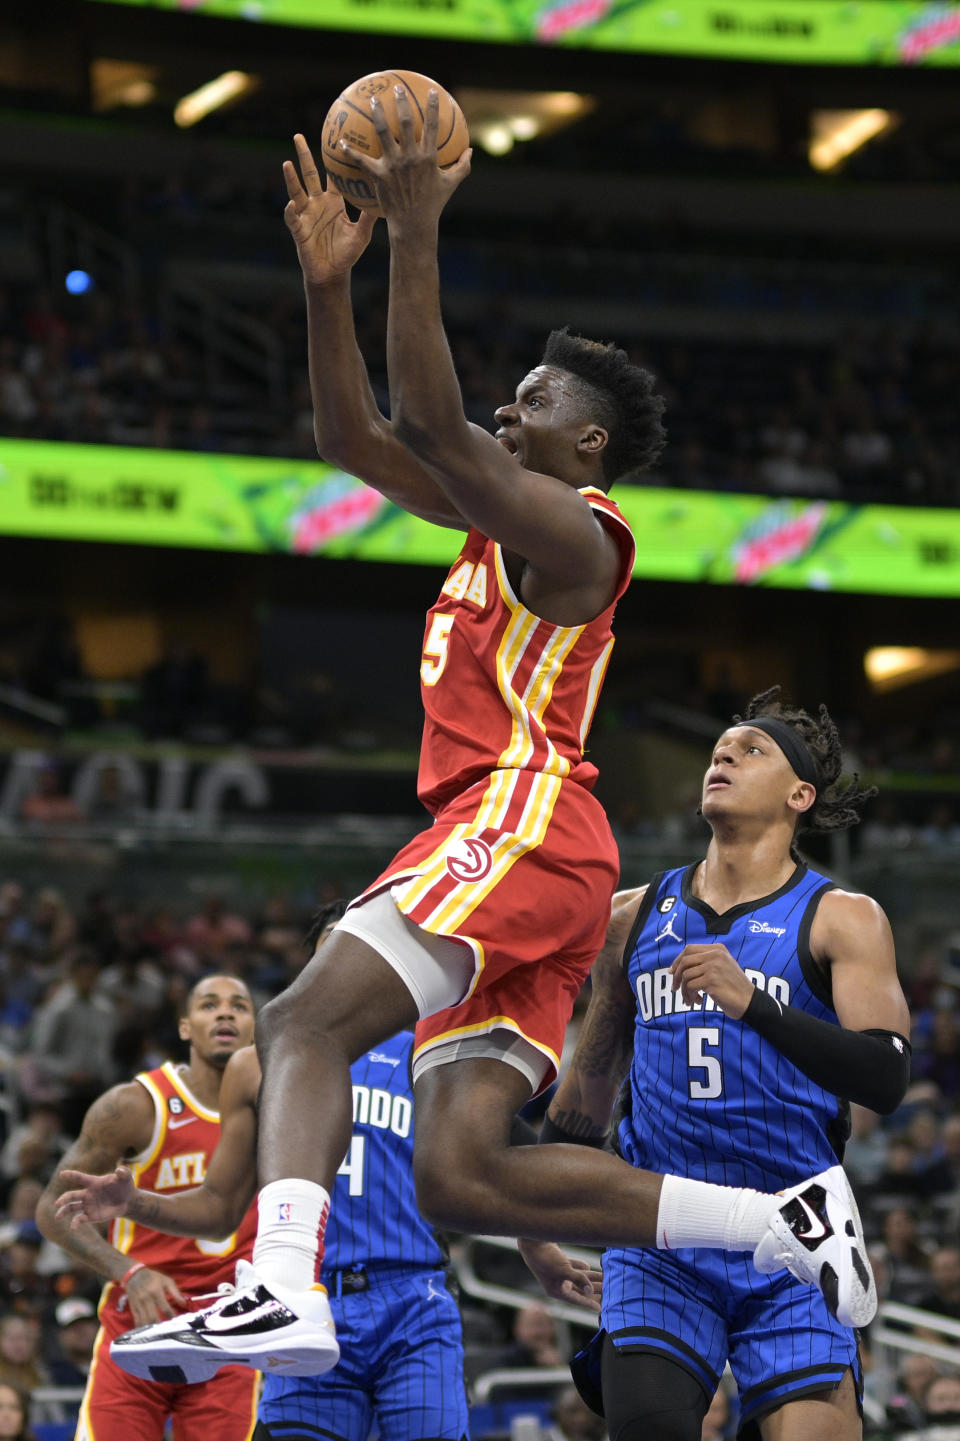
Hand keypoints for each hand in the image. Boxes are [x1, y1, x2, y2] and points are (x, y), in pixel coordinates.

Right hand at [56, 1164, 135, 1226]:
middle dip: (64, 1199)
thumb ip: (123, 1172)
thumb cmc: (124, 1185)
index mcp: (93, 1182)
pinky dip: (75, 1223)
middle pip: (72, 1195)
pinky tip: (73, 1227)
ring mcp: (87, 1205)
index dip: (71, 1175)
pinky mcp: (91, 1216)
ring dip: (64, 1211)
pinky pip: (80, 1219)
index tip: (62, 1174)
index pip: (80, 1178)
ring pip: (71, 1208)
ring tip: (57, 1216)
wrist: (128, 1201)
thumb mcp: (126, 1177)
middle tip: (57, 1203)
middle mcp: (87, 1194)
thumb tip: (119, 1171)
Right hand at [123, 1266, 188, 1326]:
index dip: (171, 1316)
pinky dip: (142, 1328)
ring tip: (159, 1333)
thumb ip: (176, 1292)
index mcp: (156, 1292)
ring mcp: (138, 1305)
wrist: (134, 1276)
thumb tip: (184, 1303)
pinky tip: (147, 1332)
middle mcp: (146, 1299)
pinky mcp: (133, 1309)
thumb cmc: (154, 1278)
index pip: (165, 1308)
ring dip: (151, 1329)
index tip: (176, 1322)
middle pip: (153, 1317)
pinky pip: (137, 1321)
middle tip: (167, 1330)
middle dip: (160, 1326)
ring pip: (144, 1321)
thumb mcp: (167, 1281)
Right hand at [283, 133, 376, 286]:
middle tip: (298, 136)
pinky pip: (293, 219)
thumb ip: (368, 217)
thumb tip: (384, 198)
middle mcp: (317, 204)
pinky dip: (291, 212)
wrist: (333, 274)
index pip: (331, 175)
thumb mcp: (361, 234)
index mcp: (333, 202)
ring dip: (291, 179)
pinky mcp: (298, 230)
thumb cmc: (347, 254)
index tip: (334, 139)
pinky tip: (292, 205)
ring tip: (287, 164)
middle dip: (303, 155)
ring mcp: (306, 215)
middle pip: (309, 175)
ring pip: (296, 192)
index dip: (332, 160)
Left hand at [341, 86, 470, 229]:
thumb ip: (462, 166)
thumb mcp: (451, 185)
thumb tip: (470, 151)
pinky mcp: (379, 175)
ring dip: (377, 114)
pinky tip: (341, 142)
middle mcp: (410, 157)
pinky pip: (362, 160)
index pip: (432, 126)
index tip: (433, 92)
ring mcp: (393, 165)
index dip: (433, 107)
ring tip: (373, 100)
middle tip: (397, 88)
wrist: (414, 225)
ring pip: (383, 132)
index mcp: (428, 157)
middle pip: (405, 122)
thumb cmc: (433, 205)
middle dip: (401, 102)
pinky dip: (350, 151)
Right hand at [517, 1238, 601, 1312]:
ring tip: (604, 1277)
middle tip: (609, 1290)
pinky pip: (573, 1267)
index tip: (600, 1309)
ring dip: (590, 1277)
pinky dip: (581, 1267)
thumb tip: (590, 1291)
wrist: (533, 1239)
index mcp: (556, 1290)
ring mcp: (557, 1272)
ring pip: (578, 1277)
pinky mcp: (558, 1261)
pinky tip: (590, 1266)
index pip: (576, 1299)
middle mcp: (557, 1283)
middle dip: (593, 1289)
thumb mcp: (563, 1270)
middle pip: (579, 1289)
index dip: (588, 1303)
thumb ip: (578, 1279)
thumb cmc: (546, 1257)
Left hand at [670, 943, 755, 1017]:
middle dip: (676, 976)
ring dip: (685, 991)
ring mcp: (713, 967)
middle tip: (675, 988)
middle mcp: (715, 955)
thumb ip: (704, 963)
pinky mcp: (711, 980)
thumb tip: (676, 968)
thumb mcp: (722, 967)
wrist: (749, 1001)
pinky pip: (690, 987)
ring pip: (686, 976)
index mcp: (718, 949)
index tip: (672, 972)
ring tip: (691, 999)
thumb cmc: (734, 987)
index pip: (689, 949)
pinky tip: (699, 1002)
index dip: (677, 960)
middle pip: (684, 961)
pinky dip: (690, 996)